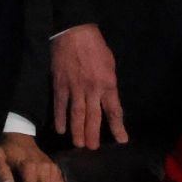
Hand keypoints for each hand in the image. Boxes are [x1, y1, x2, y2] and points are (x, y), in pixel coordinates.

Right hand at [51, 24, 127, 149]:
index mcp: (108, 84)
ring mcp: (74, 88)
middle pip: (93, 117)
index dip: (118, 127)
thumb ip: (108, 84)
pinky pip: (60, 105)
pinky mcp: (59, 85)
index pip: (114, 111)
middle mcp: (92, 89)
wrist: (74, 33)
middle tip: (92, 149)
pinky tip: (60, 129)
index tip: (122, 140)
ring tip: (78, 144)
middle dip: (93, 134)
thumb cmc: (95, 47)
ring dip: (77, 131)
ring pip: (76, 114)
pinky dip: (59, 118)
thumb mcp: (110, 65)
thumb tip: (107, 99)